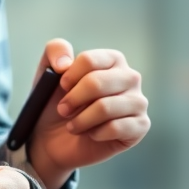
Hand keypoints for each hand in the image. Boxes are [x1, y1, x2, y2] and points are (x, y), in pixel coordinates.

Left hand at [28, 38, 149, 188]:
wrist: (54, 138)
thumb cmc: (56, 101)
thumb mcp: (47, 71)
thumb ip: (54, 50)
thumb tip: (65, 63)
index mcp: (112, 59)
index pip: (90, 60)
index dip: (69, 76)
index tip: (61, 87)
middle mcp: (130, 78)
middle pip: (97, 82)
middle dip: (73, 99)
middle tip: (63, 110)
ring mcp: (138, 102)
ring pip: (106, 107)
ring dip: (81, 120)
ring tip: (73, 125)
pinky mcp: (140, 126)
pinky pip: (116, 128)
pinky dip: (95, 133)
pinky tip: (92, 134)